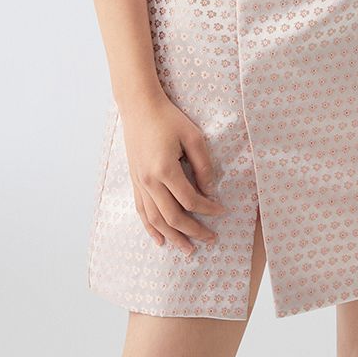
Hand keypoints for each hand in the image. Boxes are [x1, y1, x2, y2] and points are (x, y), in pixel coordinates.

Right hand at [119, 90, 229, 253]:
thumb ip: (203, 165)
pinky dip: (150, 229)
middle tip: (211, 239)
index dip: (208, 209)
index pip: (190, 200)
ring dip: (172, 237)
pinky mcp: (135, 181)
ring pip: (156, 220)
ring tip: (187, 249)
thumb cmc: (168, 118)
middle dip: (193, 231)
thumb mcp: (193, 136)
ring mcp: (140, 183)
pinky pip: (141, 211)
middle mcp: (149, 181)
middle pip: (173, 217)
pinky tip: (159, 240)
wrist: (139, 107)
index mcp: (165, 169)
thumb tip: (210, 190)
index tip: (222, 210)